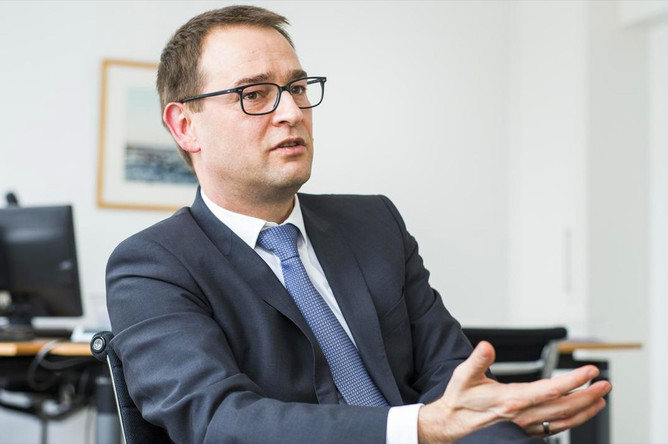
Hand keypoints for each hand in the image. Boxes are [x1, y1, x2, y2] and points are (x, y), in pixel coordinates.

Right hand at [418, 341, 611, 442]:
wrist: (452, 424)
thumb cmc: (460, 399)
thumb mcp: (463, 376)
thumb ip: (477, 360)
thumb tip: (487, 347)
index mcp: (510, 400)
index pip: (549, 391)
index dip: (572, 381)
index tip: (588, 372)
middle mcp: (522, 415)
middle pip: (563, 407)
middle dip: (587, 395)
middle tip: (605, 384)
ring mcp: (526, 425)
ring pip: (562, 420)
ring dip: (585, 409)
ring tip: (601, 399)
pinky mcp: (526, 430)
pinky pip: (555, 428)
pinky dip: (573, 420)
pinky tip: (580, 413)